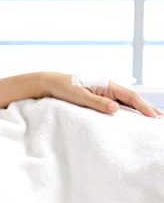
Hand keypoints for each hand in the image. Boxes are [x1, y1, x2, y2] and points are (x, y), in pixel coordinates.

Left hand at [43, 72, 162, 117]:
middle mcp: (108, 87)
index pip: (130, 96)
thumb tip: (116, 109)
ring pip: (125, 102)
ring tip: (151, 119)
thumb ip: (97, 102)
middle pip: (132, 99)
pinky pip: (116, 104)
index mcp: (106, 84)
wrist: (49, 83)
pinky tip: (131, 118)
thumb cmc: (63, 88)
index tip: (154, 117)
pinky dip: (126, 111)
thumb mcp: (79, 96)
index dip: (143, 107)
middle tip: (160, 119)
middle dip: (146, 108)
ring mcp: (104, 92)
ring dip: (138, 110)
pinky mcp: (98, 97)